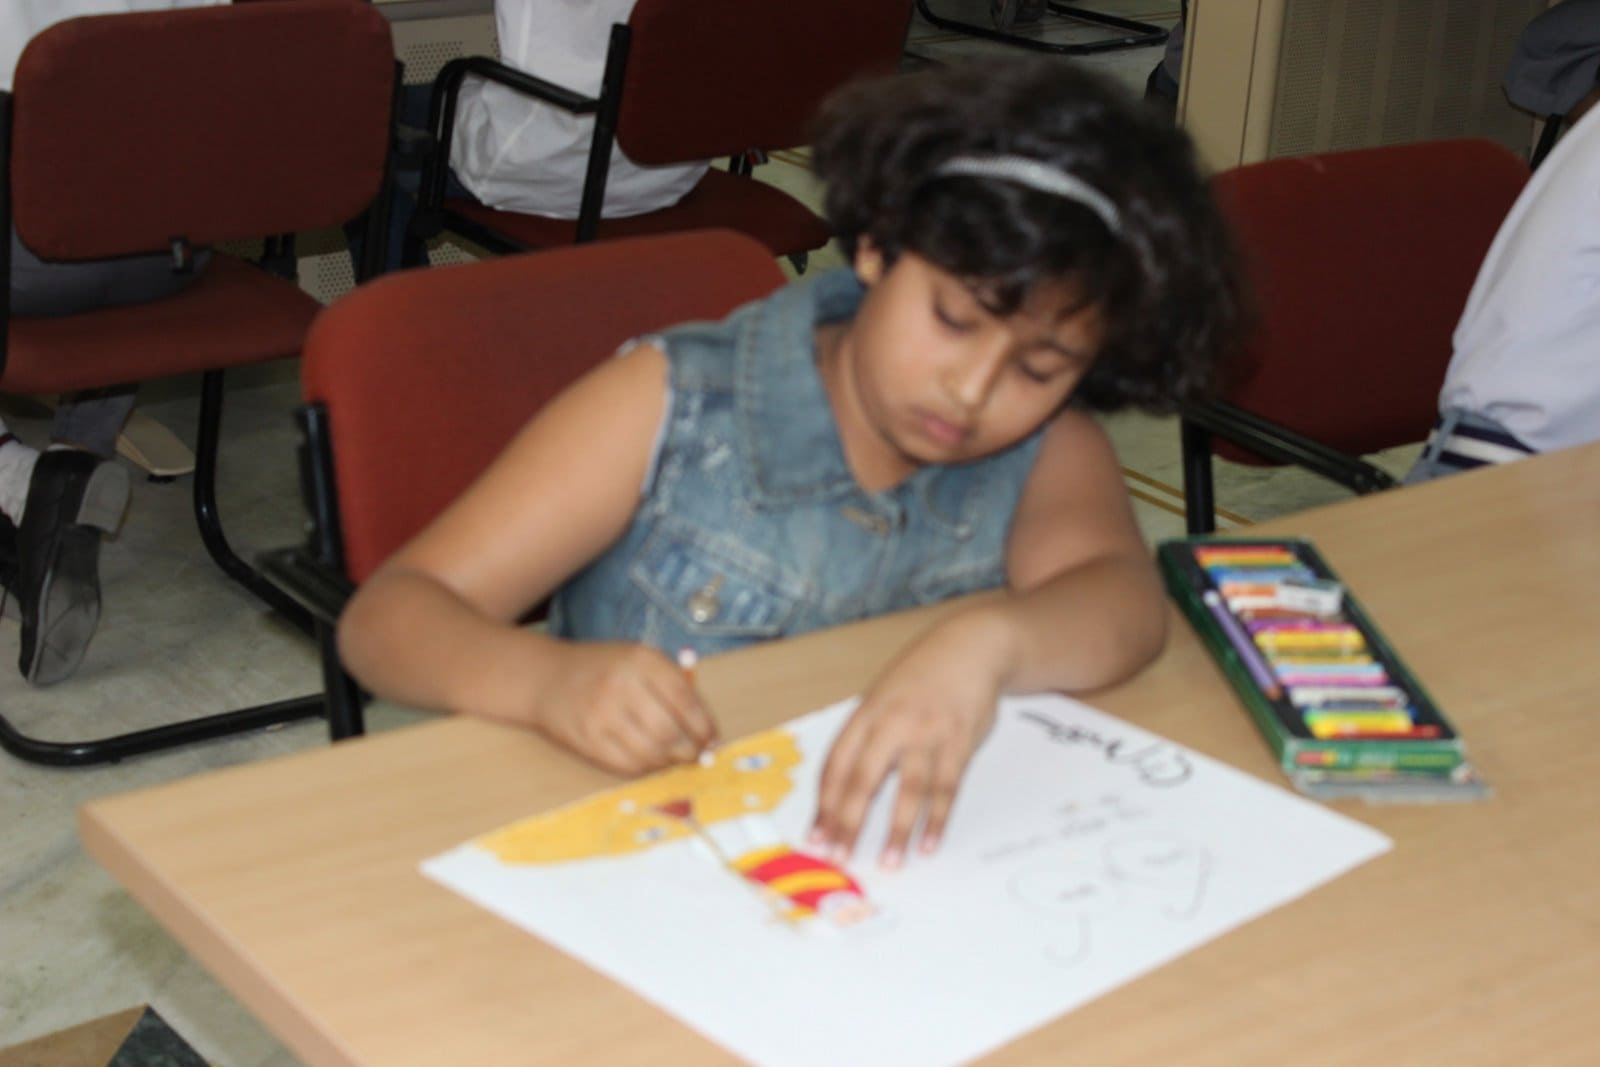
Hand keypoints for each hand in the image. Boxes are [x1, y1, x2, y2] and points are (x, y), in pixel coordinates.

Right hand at [526, 642, 716, 775]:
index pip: (685, 699)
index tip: (712, 738)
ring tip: (674, 757)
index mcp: (641, 660)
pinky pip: (628, 765)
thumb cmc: (604, 669)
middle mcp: (621, 684)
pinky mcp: (588, 739)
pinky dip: (647, 767)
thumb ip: (675, 686)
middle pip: (670, 730)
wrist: (547, 678)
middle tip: (696, 754)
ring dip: (670, 761)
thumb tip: (710, 733)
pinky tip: (651, 760)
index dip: (704, 725)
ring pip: (651, 752)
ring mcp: (601, 714)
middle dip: (690, 749)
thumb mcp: (640, 660)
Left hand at [809, 611, 1013, 867]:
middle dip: (850, 823)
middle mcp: (893, 724)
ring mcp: (927, 734)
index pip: (837, 765)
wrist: (970, 647)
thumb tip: (841, 790)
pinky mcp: (959, 742)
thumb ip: (864, 737)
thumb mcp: (882, 697)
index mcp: (866, 714)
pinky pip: (946, 788)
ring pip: (909, 790)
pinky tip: (929, 844)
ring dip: (898, 830)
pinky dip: (937, 819)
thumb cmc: (920, 677)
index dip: (825, 804)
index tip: (817, 836)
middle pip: (865, 780)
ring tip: (889, 862)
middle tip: (841, 857)